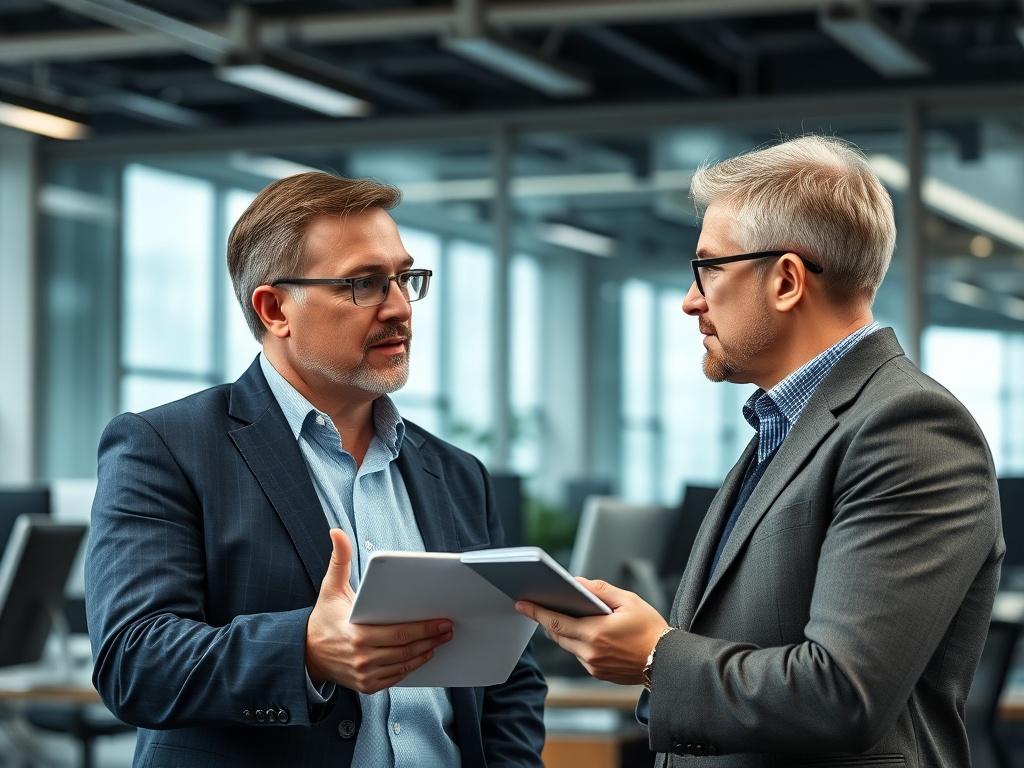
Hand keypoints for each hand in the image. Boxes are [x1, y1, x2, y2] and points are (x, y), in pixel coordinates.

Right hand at [305, 529, 452, 693]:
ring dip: (425, 653)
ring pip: (403, 665)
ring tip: (441, 640)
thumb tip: (336, 532)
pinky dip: (411, 667)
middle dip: (431, 639)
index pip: (398, 634)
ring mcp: (364, 675)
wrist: (306, 653)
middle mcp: (361, 658)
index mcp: (356, 634)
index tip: (442, 620)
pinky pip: (395, 678)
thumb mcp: (330, 587)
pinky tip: (423, 655)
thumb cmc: (324, 618)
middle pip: (405, 650)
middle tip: (448, 628)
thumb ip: (339, 559)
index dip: (423, 628)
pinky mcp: (366, 686)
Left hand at [515, 577, 668, 684]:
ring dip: (560, 630)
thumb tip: (577, 582)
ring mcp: (593, 666)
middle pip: (557, 634)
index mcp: (596, 633)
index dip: (536, 612)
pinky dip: (575, 641)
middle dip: (544, 619)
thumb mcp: (628, 601)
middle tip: (534, 605)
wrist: (667, 661)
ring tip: (557, 613)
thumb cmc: (650, 629)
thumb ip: (600, 590)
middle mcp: (590, 653)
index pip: (556, 621)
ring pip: (566, 645)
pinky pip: (578, 655)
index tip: (521, 603)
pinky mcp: (597, 673)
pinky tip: (579, 630)